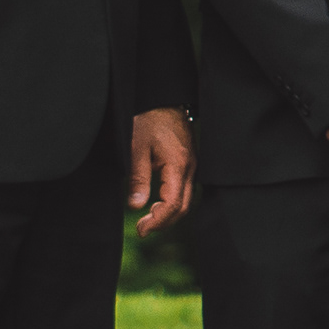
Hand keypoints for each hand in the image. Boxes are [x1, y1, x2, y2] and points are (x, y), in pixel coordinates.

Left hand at [124, 105, 194, 233]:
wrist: (163, 100)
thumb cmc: (148, 120)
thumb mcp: (137, 149)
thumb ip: (138, 178)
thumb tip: (136, 206)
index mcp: (178, 166)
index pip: (173, 204)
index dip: (157, 221)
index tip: (141, 229)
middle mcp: (190, 168)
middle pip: (183, 207)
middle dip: (164, 222)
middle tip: (143, 229)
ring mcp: (192, 165)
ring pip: (186, 200)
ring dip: (169, 214)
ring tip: (149, 218)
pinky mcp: (189, 163)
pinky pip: (186, 190)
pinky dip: (173, 202)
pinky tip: (159, 203)